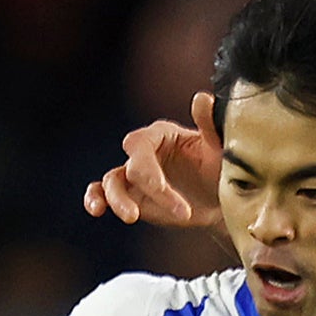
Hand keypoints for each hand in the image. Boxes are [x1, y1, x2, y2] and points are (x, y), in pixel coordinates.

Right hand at [83, 93, 221, 226]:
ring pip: (111, 182)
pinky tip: (96, 210)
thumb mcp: (220, 147)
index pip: (141, 144)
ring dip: (117, 200)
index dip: (151, 172)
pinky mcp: (130, 194)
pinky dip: (95, 199)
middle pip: (130, 166)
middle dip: (148, 189)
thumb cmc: (220, 167)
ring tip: (132, 217)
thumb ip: (210, 124)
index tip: (176, 200)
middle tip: (179, 214)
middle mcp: (144, 152)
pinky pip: (103, 193)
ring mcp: (133, 174)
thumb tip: (202, 98)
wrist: (220, 196)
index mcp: (161, 135)